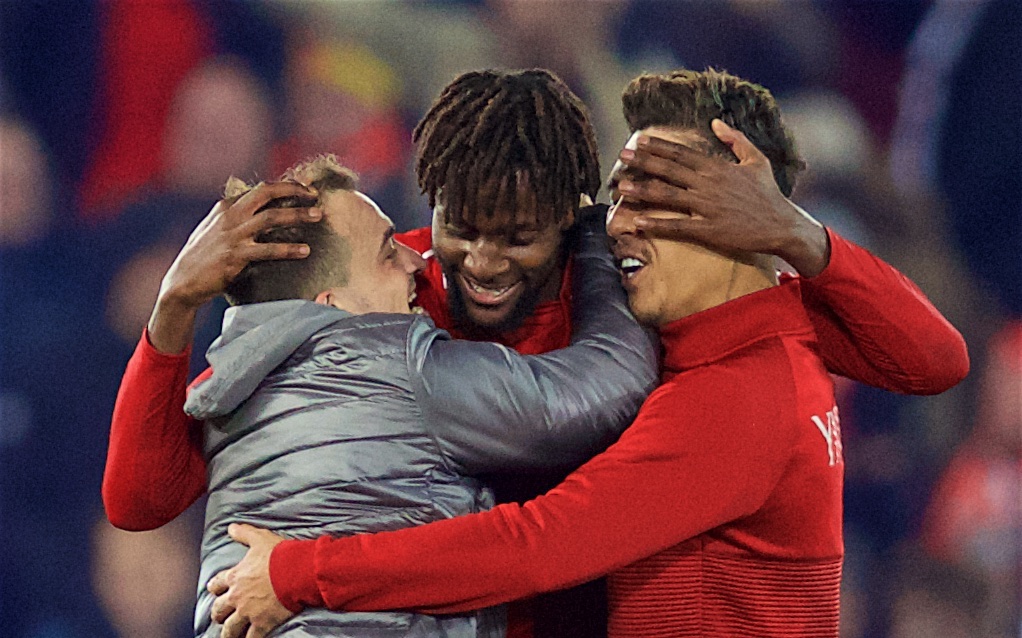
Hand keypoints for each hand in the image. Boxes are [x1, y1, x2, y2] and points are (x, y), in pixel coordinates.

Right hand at [148, 181, 321, 352]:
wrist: (182, 282)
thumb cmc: (203, 257)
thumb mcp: (216, 229)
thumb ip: (236, 217)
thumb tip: (261, 211)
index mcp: (226, 206)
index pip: (260, 189)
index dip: (286, 185)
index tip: (306, 186)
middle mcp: (230, 216)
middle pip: (266, 193)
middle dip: (294, 190)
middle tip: (315, 195)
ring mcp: (233, 235)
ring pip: (271, 217)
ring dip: (298, 215)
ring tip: (319, 216)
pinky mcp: (236, 256)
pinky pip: (268, 250)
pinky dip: (289, 249)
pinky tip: (305, 251)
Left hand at [207, 524, 292, 637]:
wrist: (297, 572)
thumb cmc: (279, 555)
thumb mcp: (259, 538)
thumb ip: (244, 533)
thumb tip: (230, 527)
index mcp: (235, 577)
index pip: (217, 584)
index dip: (214, 587)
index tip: (213, 590)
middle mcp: (237, 597)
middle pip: (219, 609)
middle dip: (218, 613)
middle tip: (218, 616)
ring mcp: (248, 612)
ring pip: (230, 628)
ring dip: (228, 633)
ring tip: (227, 637)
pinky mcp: (262, 624)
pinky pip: (251, 637)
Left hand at [616, 119, 829, 276]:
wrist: (782, 225)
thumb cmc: (769, 193)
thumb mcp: (757, 160)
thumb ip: (736, 139)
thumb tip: (715, 122)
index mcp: (717, 167)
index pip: (681, 153)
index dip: (658, 146)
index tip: (639, 140)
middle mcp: (708, 184)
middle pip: (669, 170)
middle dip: (643, 161)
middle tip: (621, 155)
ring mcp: (707, 207)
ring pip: (668, 196)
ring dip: (643, 190)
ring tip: (621, 186)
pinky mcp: (709, 229)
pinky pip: (677, 226)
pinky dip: (657, 224)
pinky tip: (638, 221)